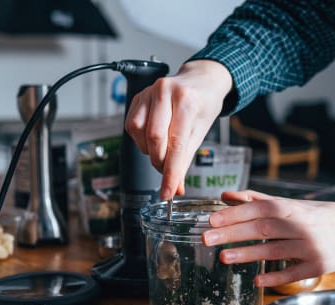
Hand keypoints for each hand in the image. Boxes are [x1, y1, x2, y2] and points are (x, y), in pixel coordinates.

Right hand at [125, 60, 232, 199]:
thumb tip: (176, 188)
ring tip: (163, 150)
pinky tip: (152, 139)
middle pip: (155, 139)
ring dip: (150, 150)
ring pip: (140, 133)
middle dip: (160, 162)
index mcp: (186, 101)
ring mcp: (148, 92)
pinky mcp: (137, 96)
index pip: (176, 145)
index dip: (171, 173)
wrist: (201, 80)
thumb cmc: (203, 105)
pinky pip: (131, 125)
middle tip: (169, 171)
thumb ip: (185, 160)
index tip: (167, 193)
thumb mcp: (201, 131)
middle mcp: (165, 92)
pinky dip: (141, 140)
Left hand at [203, 190, 334, 287]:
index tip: (211, 220)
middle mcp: (300, 225)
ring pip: (274, 250)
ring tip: (223, 258)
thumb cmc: (318, 215)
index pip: (258, 208)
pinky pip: (294, 272)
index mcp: (291, 208)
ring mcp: (309, 247)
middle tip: (207, 239)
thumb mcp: (290, 204)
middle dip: (233, 233)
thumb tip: (225, 195)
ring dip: (248, 254)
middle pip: (262, 228)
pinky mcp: (318, 266)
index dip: (234, 214)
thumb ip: (256, 200)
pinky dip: (275, 277)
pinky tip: (256, 280)